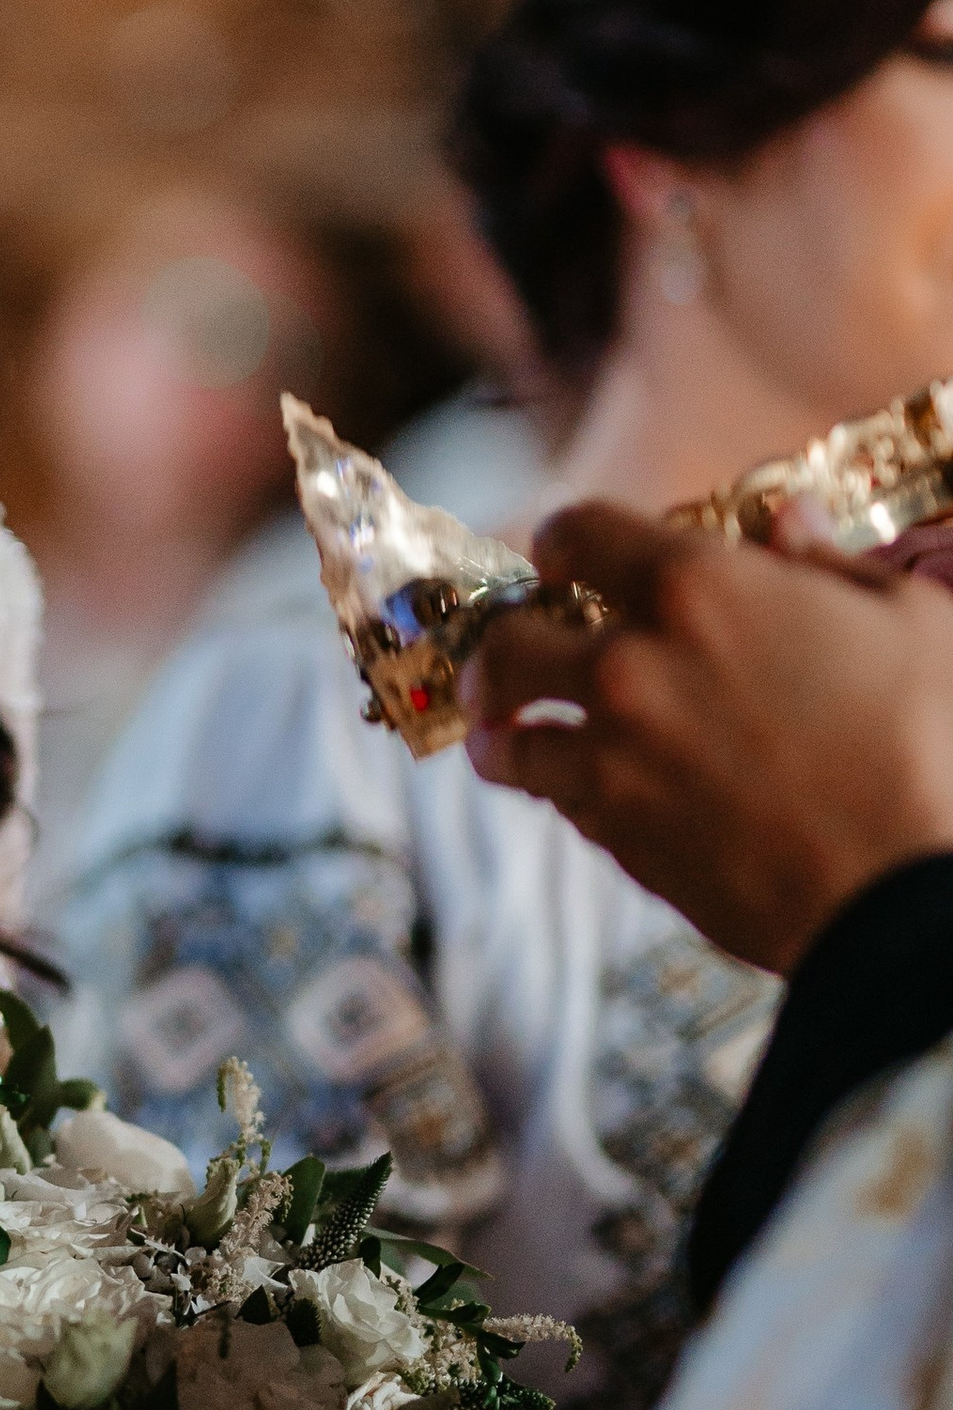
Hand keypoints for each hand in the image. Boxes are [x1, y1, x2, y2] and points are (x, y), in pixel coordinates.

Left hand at [462, 499, 952, 970]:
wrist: (903, 890)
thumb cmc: (931, 746)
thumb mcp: (907, 623)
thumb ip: (829, 564)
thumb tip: (787, 519)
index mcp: (701, 587)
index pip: (579, 532)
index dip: (566, 543)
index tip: (567, 560)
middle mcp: (633, 659)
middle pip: (512, 634)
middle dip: (508, 638)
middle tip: (518, 649)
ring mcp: (610, 748)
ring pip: (505, 724)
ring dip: (500, 722)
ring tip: (502, 729)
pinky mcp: (611, 827)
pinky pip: (547, 795)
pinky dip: (550, 787)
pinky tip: (570, 787)